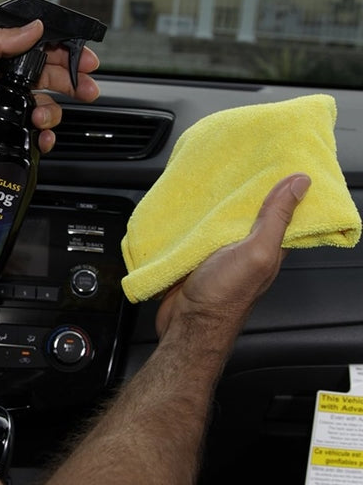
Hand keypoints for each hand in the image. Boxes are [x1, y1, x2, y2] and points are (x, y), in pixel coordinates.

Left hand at [0, 20, 99, 168]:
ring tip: (43, 117)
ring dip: (50, 112)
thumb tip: (34, 29)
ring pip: (37, 108)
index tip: (83, 59)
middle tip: (89, 89)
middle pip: (44, 78)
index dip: (62, 52)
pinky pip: (23, 136)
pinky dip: (37, 138)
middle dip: (70, 83)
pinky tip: (40, 139)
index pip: (35, 49)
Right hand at [155, 173, 310, 340]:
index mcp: (269, 247)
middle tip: (239, 159)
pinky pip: (194, 231)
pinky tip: (185, 205)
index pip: (284, 210)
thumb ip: (276, 218)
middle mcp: (246, 248)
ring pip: (219, 219)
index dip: (284, 187)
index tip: (279, 160)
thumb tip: (300, 182)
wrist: (185, 325)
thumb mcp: (257, 253)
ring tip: (209, 174)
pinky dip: (191, 217)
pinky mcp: (193, 256)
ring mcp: (218, 252)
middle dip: (244, 188)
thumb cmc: (223, 298)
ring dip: (214, 202)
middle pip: (249, 211)